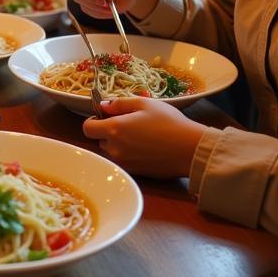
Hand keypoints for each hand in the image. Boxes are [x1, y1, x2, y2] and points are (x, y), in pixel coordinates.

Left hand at [82, 96, 205, 178]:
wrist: (190, 149)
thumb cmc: (168, 122)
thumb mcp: (144, 103)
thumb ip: (119, 103)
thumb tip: (103, 106)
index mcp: (114, 129)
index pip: (87, 128)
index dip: (94, 121)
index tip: (106, 116)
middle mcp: (115, 149)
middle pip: (100, 140)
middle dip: (108, 132)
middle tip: (129, 124)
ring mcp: (125, 163)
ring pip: (111, 151)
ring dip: (118, 144)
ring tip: (139, 135)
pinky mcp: (135, 173)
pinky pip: (123, 161)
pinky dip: (128, 154)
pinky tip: (146, 147)